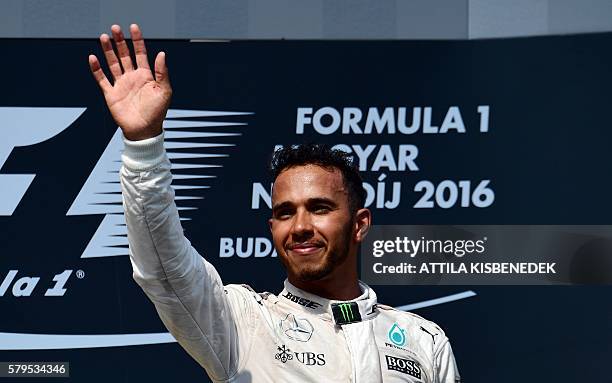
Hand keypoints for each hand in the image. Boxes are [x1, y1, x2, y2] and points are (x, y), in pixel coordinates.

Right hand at [89, 24, 171, 140]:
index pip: (140, 54)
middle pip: (124, 55)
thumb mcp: (164, 91)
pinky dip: (96, 69)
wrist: (144, 130)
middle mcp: (132, 78)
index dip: (137, 41)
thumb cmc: (157, 112)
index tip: (133, 28)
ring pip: (113, 63)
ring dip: (108, 51)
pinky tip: (93, 58)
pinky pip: (101, 79)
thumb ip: (162, 72)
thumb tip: (162, 53)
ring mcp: (121, 85)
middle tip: (115, 28)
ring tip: (104, 37)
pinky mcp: (111, 94)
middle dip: (120, 42)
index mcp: (146, 76)